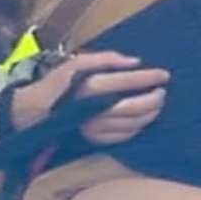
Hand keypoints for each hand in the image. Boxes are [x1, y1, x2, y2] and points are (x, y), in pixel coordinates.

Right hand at [13, 51, 168, 144]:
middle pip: (135, 107)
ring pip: (132, 124)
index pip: (129, 81)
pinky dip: (136, 128)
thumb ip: (107, 59)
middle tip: (162, 92)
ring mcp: (96, 127)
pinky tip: (141, 120)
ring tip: (156, 104)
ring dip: (149, 114)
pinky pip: (123, 137)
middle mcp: (96, 108)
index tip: (164, 75)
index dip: (149, 78)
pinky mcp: (95, 140)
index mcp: (92, 86)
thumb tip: (135, 61)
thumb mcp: (77, 62)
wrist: (35, 112)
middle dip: (153, 100)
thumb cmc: (57, 83)